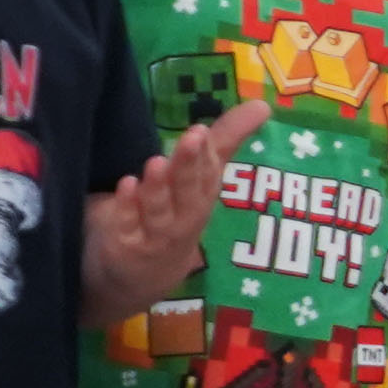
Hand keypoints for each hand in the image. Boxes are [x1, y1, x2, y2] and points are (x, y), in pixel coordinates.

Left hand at [90, 98, 269, 318]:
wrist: (133, 281)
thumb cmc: (166, 220)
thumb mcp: (194, 180)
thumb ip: (224, 141)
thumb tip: (262, 105)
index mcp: (200, 200)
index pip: (208, 177)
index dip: (206, 156)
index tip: (203, 131)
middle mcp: (183, 221)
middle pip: (190, 194)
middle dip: (190, 167)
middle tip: (193, 137)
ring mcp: (155, 239)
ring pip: (161, 213)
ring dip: (160, 189)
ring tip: (157, 163)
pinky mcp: (125, 251)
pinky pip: (128, 229)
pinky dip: (128, 209)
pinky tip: (126, 186)